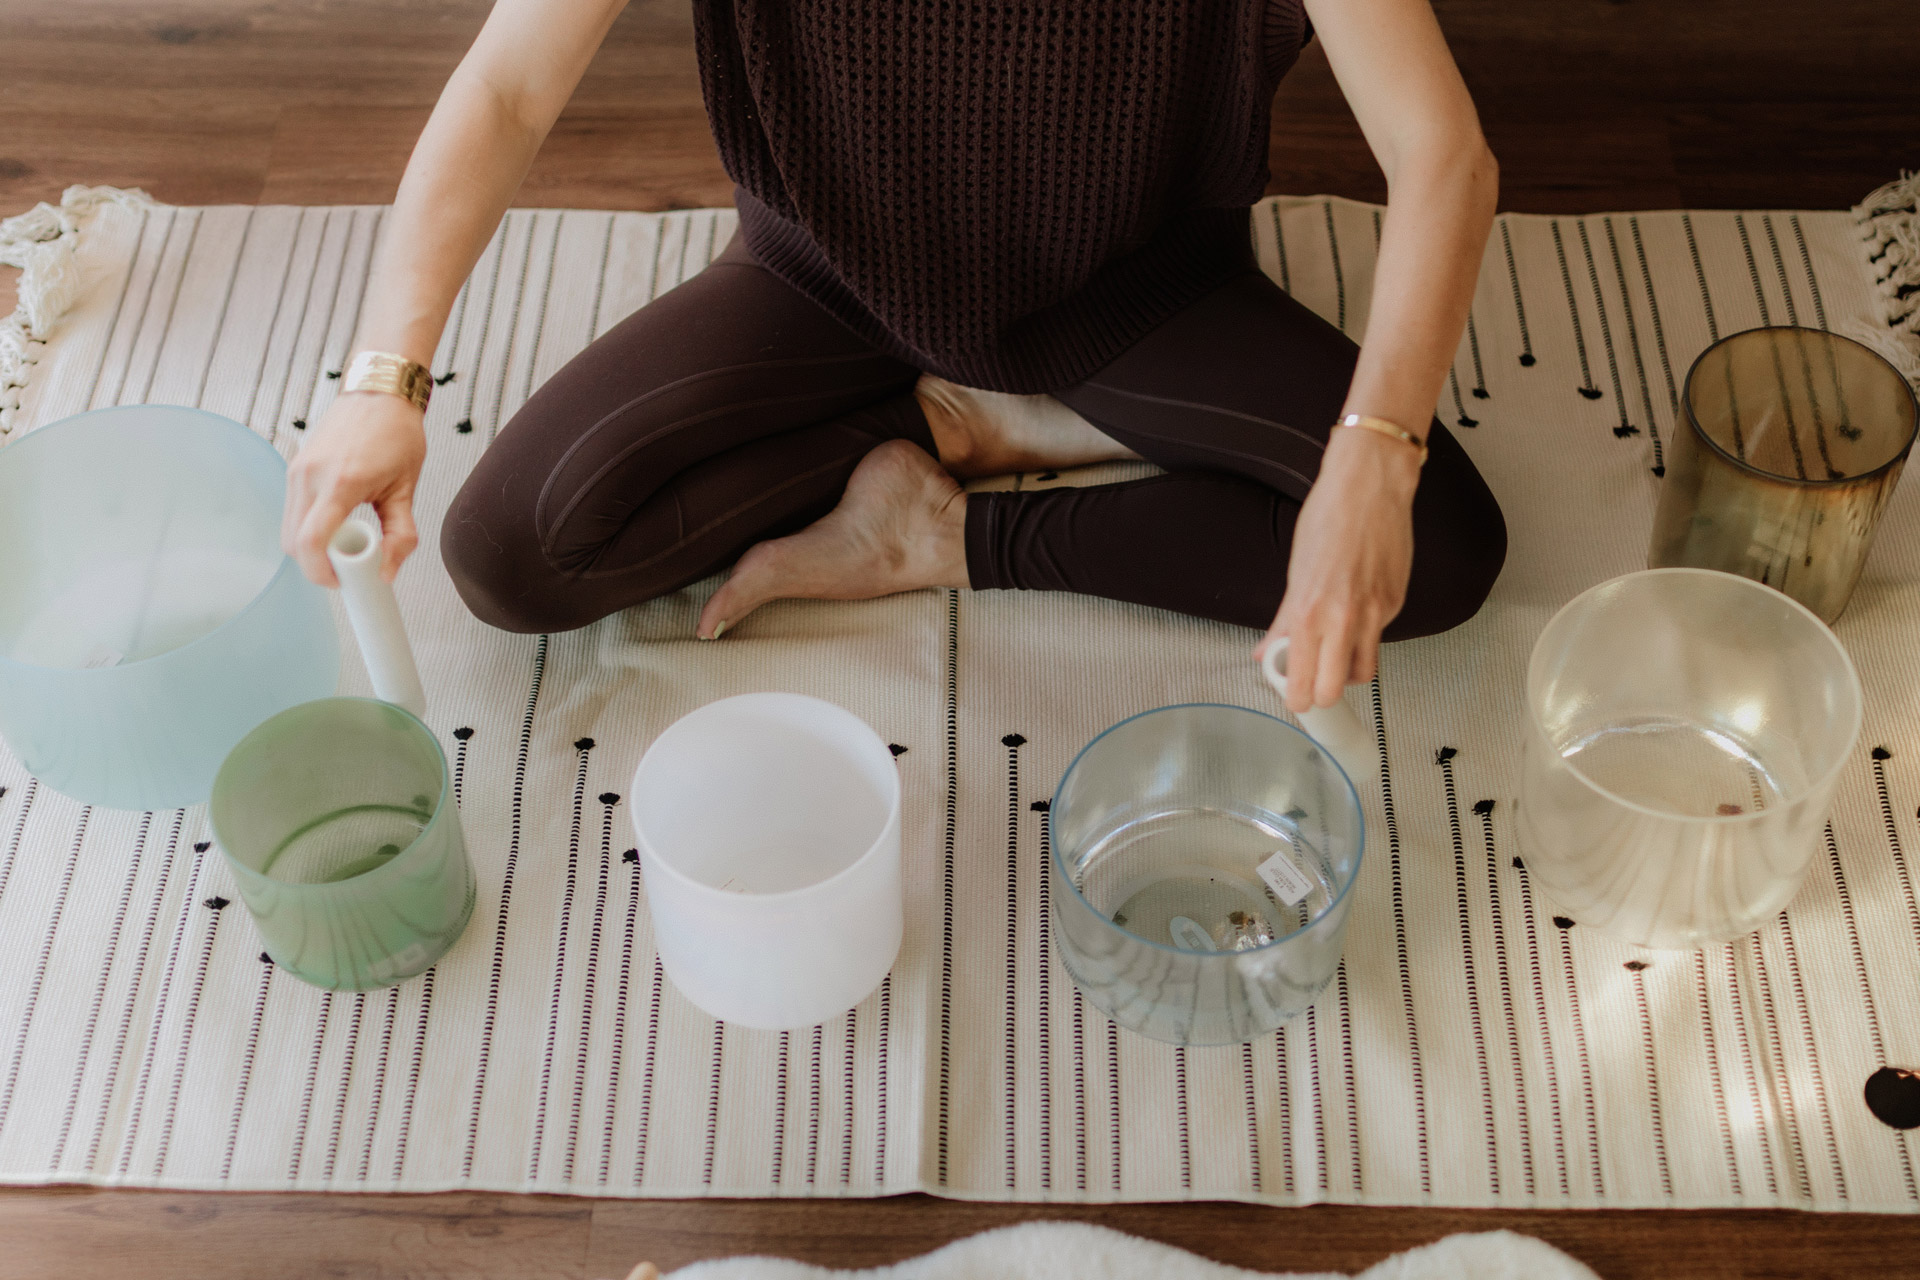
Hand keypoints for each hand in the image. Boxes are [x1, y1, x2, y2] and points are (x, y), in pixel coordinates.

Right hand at [282, 391, 427, 586]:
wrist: (379, 392)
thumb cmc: (397, 434)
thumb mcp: (406, 489)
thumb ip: (400, 535)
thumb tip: (388, 574)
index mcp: (341, 482)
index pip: (311, 542)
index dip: (321, 573)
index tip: (342, 582)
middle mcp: (310, 476)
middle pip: (293, 543)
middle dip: (316, 564)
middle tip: (347, 567)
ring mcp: (296, 471)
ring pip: (288, 529)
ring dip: (312, 547)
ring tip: (346, 540)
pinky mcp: (294, 468)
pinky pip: (292, 512)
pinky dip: (308, 528)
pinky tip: (336, 523)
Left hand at [1257, 429, 1419, 712]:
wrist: (1369, 487)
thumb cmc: (1329, 518)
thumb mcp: (1295, 572)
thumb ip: (1282, 620)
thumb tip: (1266, 650)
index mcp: (1309, 613)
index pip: (1303, 684)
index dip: (1297, 699)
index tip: (1293, 697)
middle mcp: (1343, 619)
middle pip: (1335, 691)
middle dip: (1323, 695)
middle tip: (1314, 684)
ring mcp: (1375, 614)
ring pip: (1365, 672)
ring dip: (1348, 673)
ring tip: (1334, 655)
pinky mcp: (1396, 603)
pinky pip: (1380, 637)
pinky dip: (1365, 636)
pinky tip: (1355, 614)